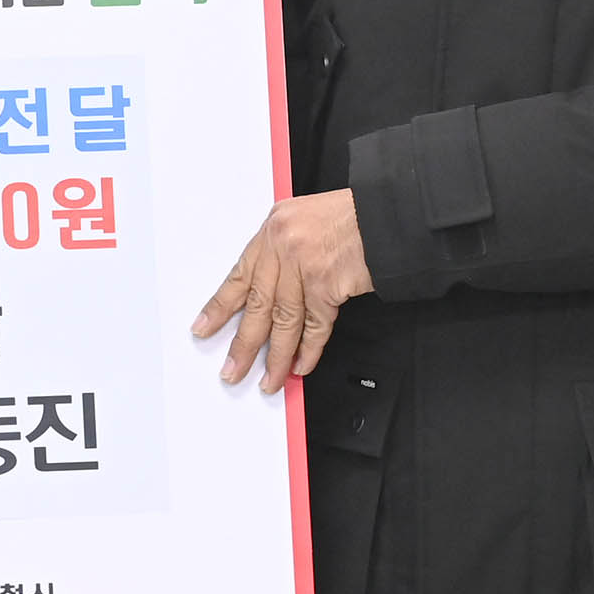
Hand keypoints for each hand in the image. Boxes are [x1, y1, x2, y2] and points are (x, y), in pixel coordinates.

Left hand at [193, 189, 374, 392]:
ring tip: (268, 379)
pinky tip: (301, 366)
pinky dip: (308, 349)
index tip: (204, 327)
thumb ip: (283, 251)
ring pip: (283, 320)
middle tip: (231, 369)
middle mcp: (282, 246)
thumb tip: (269, 290)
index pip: (239, 275)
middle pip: (256, 304)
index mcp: (272, 230)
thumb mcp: (305, 220)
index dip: (220, 306)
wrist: (389, 214)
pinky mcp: (328, 283)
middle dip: (243, 343)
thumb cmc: (352, 216)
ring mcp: (304, 265)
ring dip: (276, 356)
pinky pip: (314, 325)